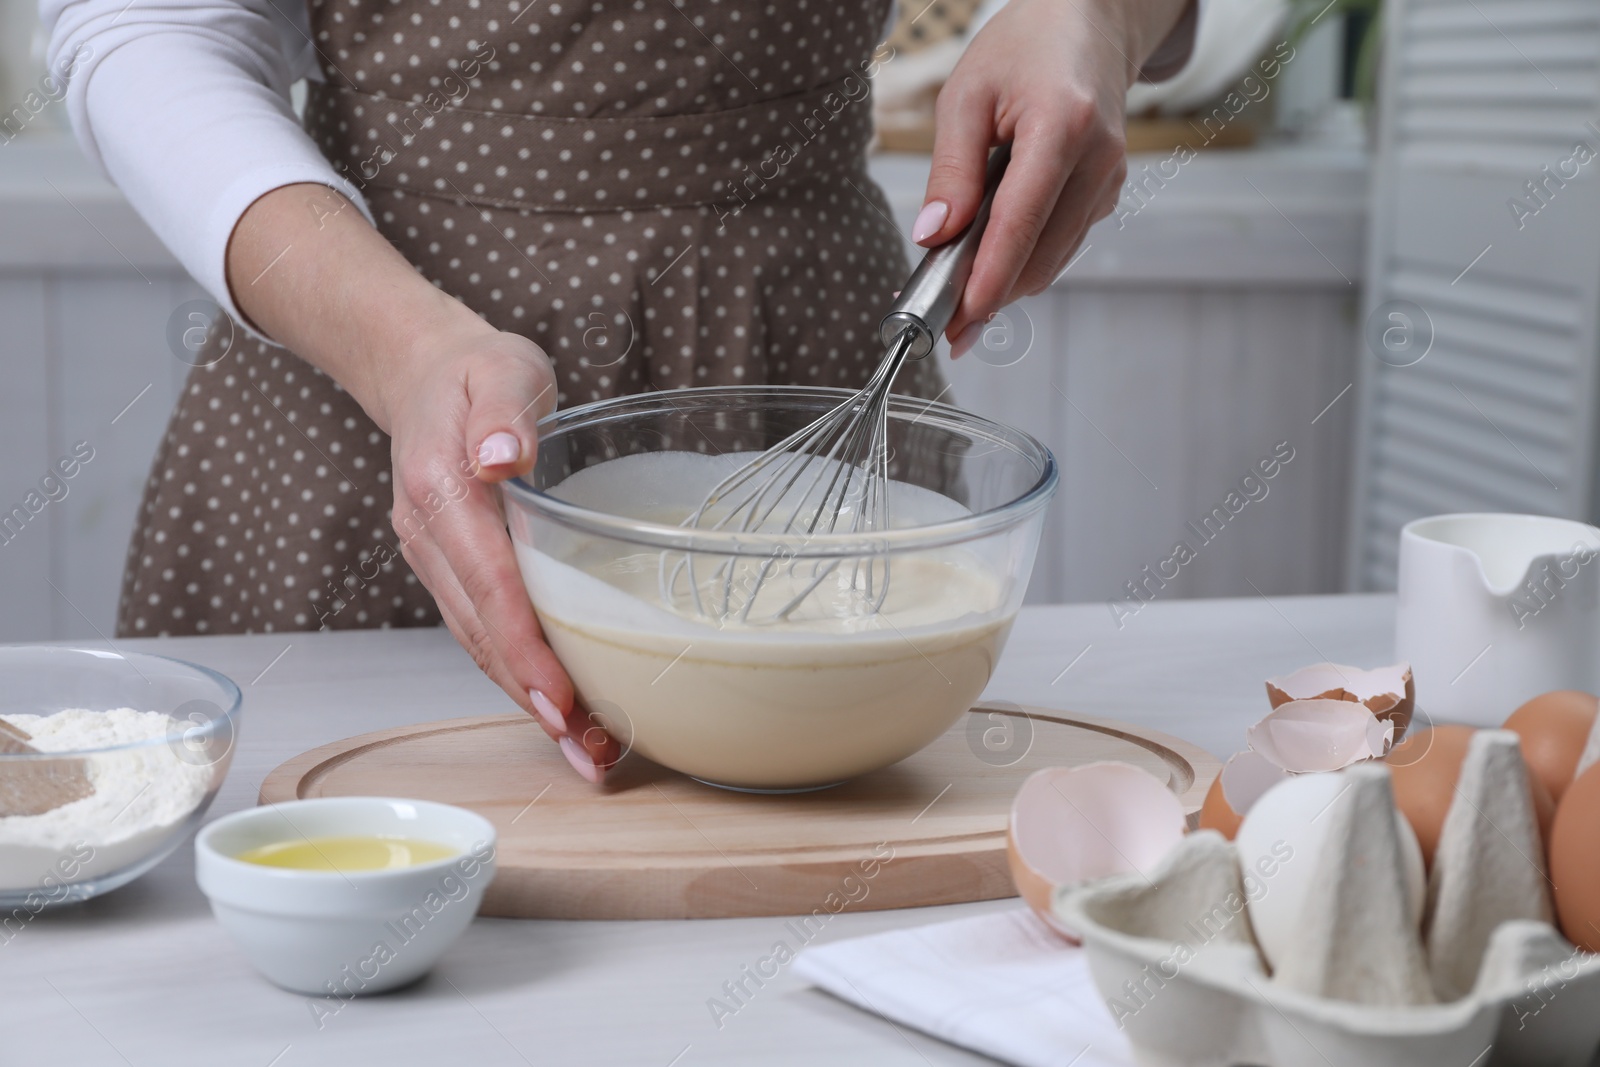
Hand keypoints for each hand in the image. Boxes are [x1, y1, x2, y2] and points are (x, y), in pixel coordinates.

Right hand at [379, 321, 623, 783]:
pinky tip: (559, 708)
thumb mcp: (502, 368)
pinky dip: (518, 673)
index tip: (561, 698)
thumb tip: (504, 456)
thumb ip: (504, 412)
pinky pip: (482, 631)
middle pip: (482, 632)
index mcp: (442, 490)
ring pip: (479, 643)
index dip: (524, 646)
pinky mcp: (451, 570)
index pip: (489, 583)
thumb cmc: (478, 370)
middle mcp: (430, 536)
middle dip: (534, 698)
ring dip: (528, 700)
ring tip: (585, 751)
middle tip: (589, 752)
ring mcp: (435, 558)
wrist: (424, 371)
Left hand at [912, 0, 1192, 352]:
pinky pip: (1061, 243)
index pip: (1022, 222)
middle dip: (991, 294)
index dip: (990, 278)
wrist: (1086, 25)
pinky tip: (990, 256)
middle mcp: (1098, 159)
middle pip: (1041, 255)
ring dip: (1007, 282)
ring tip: (957, 291)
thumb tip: (934, 237)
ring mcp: (1109, 181)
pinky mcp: (1107, 193)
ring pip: (1053, 260)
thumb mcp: (966, 95)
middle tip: (943, 319)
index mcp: (1063, 125)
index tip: (959, 316)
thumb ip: (950, 170)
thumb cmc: (1024, 49)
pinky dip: (1024, 259)